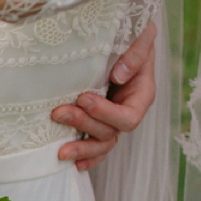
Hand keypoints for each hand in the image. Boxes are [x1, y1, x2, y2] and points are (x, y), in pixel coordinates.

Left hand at [52, 21, 157, 171]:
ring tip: (60, 152)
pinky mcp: (99, 122)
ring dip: (81, 148)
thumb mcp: (141, 37)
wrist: (122, 38)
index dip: (106, 113)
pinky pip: (96, 146)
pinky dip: (86, 157)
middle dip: (83, 125)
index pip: (128, 117)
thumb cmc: (133, 36)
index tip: (83, 97)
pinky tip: (73, 164)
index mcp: (141, 95)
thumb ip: (136, 54)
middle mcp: (128, 111)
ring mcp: (112, 120)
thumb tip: (119, 76)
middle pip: (110, 132)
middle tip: (59, 113)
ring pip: (101, 144)